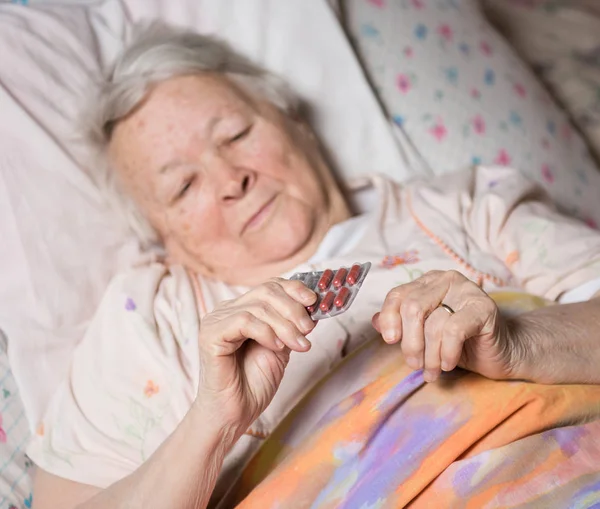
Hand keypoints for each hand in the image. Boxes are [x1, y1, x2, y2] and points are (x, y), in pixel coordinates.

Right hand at [195, 278, 316, 434]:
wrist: (235, 414)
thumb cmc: (254, 383)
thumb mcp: (282, 347)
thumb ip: (291, 325)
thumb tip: (314, 305)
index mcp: (241, 309)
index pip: (270, 286)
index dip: (294, 289)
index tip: (315, 301)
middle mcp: (226, 310)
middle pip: (266, 291)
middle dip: (293, 309)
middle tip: (308, 329)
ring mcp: (216, 320)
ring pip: (258, 307)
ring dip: (285, 325)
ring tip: (298, 345)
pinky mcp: (210, 335)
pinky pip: (244, 321)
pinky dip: (266, 332)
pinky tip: (276, 347)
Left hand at [372, 270, 516, 381]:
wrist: (502, 352)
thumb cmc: (460, 342)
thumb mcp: (424, 334)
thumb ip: (401, 325)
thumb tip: (374, 322)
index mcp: (428, 282)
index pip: (398, 295)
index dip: (389, 319)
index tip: (390, 341)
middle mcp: (446, 280)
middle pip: (412, 308)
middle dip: (410, 343)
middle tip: (415, 364)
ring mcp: (467, 291)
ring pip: (433, 324)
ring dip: (430, 356)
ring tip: (432, 371)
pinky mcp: (484, 308)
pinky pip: (453, 330)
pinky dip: (446, 352)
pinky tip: (448, 364)